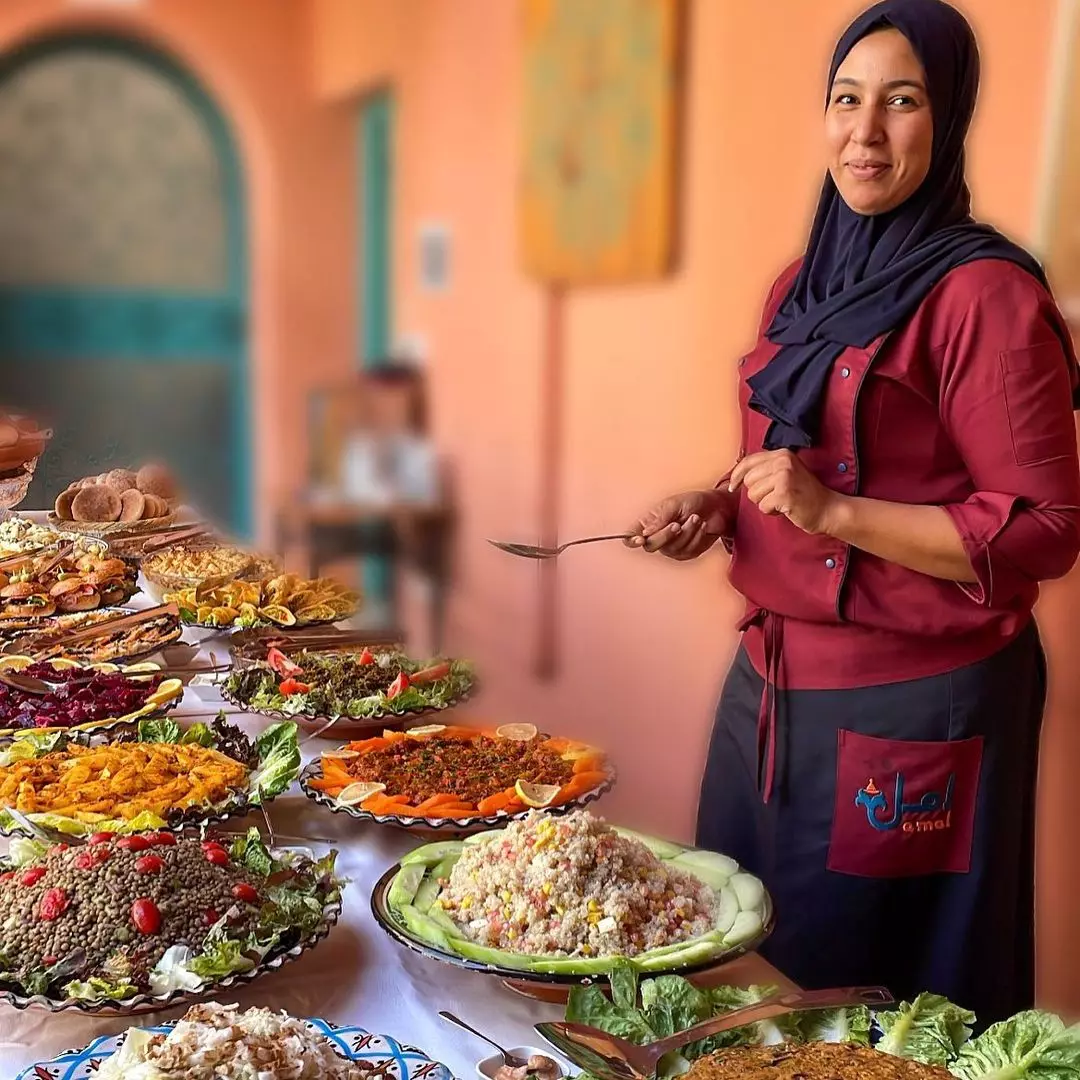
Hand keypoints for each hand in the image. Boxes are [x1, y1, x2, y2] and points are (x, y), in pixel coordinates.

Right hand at [625, 490, 732, 560]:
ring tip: (696, 518)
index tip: (641, 539)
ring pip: (672, 549)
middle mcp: (657, 537)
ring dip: (687, 532)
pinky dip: (697, 537)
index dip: (631, 540)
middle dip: (666, 535)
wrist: (716, 507)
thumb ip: (659, 519)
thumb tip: (645, 533)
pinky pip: (688, 551)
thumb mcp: (674, 504)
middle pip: (651, 546)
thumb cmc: (691, 502)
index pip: (631, 537)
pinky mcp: (687, 553)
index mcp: (648, 523)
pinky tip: (702, 526)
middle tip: (678, 524)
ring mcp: (671, 548)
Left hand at [727, 450, 842, 535]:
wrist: (828, 508)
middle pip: (749, 480)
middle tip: (776, 496)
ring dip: (765, 503)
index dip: (736, 475)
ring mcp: (784, 476)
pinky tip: (786, 508)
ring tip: (782, 501)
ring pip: (754, 495)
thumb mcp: (785, 473)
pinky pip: (763, 506)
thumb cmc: (805, 494)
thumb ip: (766, 469)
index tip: (732, 486)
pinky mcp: (784, 493)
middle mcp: (782, 461)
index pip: (748, 461)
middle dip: (758, 493)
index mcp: (781, 454)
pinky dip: (772, 511)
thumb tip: (738, 475)